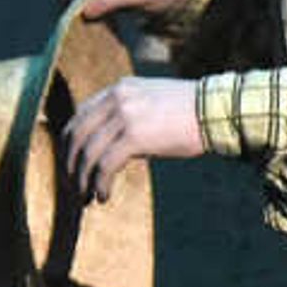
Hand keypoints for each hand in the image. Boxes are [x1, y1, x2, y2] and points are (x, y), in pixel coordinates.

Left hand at [59, 75, 204, 201]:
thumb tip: (106, 143)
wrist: (217, 112)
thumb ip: (125, 114)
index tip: (71, 164)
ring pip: (88, 153)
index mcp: (118, 90)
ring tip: (86, 197)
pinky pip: (105, 165)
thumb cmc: (189, 113)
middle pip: (77, 135)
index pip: (79, 116)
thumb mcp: (150, 103)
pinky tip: (103, 196)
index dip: (70, 143)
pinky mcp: (134, 136)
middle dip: (70, 164)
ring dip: (83, 180)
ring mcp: (124, 116)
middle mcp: (116, 99)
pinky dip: (99, 184)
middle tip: (73, 185)